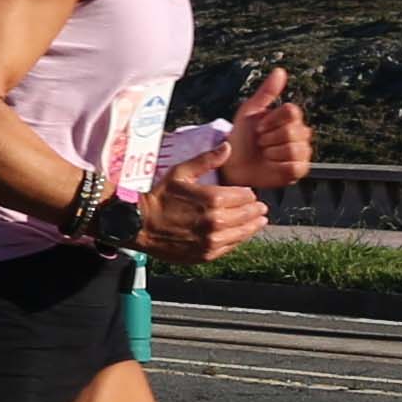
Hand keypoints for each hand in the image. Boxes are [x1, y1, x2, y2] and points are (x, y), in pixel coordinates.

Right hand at [137, 142, 269, 265]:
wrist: (140, 224)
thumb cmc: (159, 197)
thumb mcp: (181, 173)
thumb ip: (207, 160)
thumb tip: (227, 147)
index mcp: (213, 199)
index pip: (245, 196)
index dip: (249, 194)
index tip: (250, 194)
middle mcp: (216, 221)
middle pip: (247, 215)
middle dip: (255, 210)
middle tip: (261, 208)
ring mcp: (212, 241)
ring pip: (243, 233)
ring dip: (253, 226)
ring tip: (259, 222)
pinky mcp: (206, 254)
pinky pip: (230, 247)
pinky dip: (238, 239)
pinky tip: (240, 235)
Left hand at [221, 68, 314, 191]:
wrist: (234, 163)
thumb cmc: (242, 136)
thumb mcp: (250, 111)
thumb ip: (266, 92)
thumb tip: (280, 71)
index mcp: (290, 117)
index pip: (291, 111)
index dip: (271, 120)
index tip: (258, 127)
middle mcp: (300, 133)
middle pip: (292, 131)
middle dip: (268, 138)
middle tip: (260, 142)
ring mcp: (302, 152)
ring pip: (294, 150)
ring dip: (272, 153)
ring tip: (265, 154)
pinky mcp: (299, 170)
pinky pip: (295, 167)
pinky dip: (278, 167)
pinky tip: (271, 165)